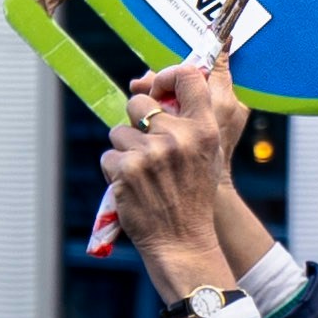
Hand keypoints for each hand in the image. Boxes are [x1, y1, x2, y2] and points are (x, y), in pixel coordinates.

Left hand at [104, 62, 235, 299]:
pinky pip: (108, 156)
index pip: (187, 77)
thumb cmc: (194, 198)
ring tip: (142, 175)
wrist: (182, 242)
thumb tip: (167, 90)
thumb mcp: (208, 156)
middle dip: (135, 120)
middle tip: (145, 144)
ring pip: (118, 132)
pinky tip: (131, 188)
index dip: (166, 76)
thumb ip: (194, 122)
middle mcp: (178, 137)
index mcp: (204, 130)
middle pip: (138, 102)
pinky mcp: (126, 169)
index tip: (158, 86)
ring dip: (124, 151)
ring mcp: (150, 153)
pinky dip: (114, 172)